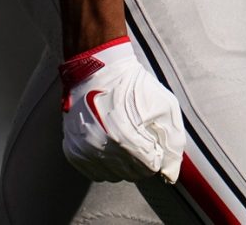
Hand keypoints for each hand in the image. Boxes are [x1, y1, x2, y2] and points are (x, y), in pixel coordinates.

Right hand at [59, 38, 185, 183]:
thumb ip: (172, 143)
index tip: (152, 142)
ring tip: (123, 142)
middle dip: (140, 161)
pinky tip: (108, 146)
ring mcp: (84, 149)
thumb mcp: (164, 106)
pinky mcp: (72, 149)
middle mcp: (100, 147)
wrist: (98, 68)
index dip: (155, 155)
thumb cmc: (132, 85)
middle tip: (139, 140)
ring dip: (122, 164)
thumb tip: (170, 174)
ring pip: (113, 176)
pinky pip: (94, 173)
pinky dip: (104, 164)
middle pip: (131, 174)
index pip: (149, 168)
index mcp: (124, 137)